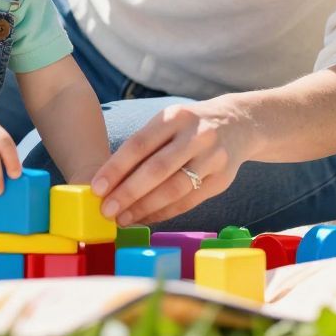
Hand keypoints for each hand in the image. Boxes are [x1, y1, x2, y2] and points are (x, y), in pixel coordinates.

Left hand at [90, 101, 247, 225]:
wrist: (239, 124)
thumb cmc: (189, 126)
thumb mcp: (169, 122)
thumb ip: (144, 145)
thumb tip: (109, 179)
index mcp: (175, 117)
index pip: (139, 144)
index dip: (116, 168)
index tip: (96, 188)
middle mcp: (195, 135)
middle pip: (157, 169)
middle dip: (128, 192)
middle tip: (106, 210)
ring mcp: (212, 158)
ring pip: (174, 189)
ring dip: (145, 207)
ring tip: (122, 218)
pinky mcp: (222, 180)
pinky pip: (189, 201)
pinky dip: (164, 212)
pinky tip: (146, 218)